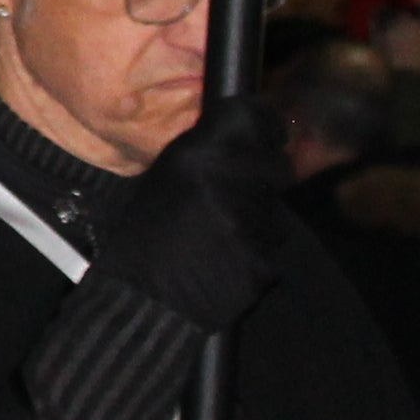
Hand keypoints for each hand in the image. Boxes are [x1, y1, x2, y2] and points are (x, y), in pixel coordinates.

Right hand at [100, 92, 291, 333]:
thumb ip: (207, 152)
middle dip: (263, 176)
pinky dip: (257, 252)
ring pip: (277, 207)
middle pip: (277, 164)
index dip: (265, 124)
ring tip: (222, 232)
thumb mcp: (165, 177)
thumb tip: (251, 135)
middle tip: (235, 193)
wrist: (142, 301)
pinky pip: (273, 247)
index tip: (264, 130)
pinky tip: (227, 259)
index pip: (257, 119)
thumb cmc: (143, 238)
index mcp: (195, 156)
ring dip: (261, 216)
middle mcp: (227, 182)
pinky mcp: (262, 262)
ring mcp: (247, 224)